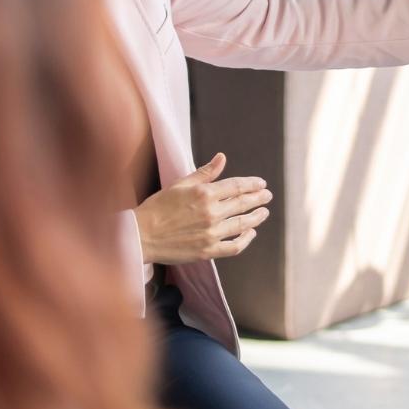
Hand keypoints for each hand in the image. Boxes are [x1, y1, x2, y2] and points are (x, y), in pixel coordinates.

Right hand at [136, 153, 271, 264]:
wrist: (141, 235)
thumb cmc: (157, 208)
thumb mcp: (180, 184)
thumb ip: (204, 173)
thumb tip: (222, 158)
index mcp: (204, 193)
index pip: (236, 186)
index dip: (252, 184)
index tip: (261, 183)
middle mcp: (211, 213)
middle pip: (243, 204)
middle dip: (258, 198)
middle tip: (267, 196)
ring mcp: (211, 233)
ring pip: (243, 224)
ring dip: (256, 217)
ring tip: (263, 212)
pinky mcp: (208, 251)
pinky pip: (234, 246)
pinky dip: (245, 240)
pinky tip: (250, 233)